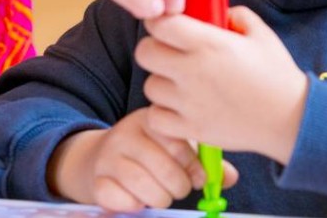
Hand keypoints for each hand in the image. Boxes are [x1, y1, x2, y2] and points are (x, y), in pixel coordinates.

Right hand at [47, 109, 240, 212]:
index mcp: (150, 120)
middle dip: (178, 186)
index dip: (193, 166)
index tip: (199, 178)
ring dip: (159, 198)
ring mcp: (108, 157)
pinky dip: (134, 205)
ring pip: (141, 184)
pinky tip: (139, 201)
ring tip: (162, 196)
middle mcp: (126, 134)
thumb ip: (204, 161)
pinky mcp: (96, 179)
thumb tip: (229, 178)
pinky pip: (119, 199)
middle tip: (180, 189)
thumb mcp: (175, 149)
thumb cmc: (150, 154)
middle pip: (162, 167)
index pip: (177, 143)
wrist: (103, 158)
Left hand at [137, 7, 308, 163]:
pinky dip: (163, 113)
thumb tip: (218, 12)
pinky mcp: (190, 128)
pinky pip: (155, 117)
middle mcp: (192, 71)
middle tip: (170, 54)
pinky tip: (180, 108)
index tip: (168, 26)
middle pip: (144, 52)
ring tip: (182, 85)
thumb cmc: (277, 75)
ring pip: (150, 86)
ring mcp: (189, 102)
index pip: (159, 23)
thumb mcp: (261, 34)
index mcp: (208, 43)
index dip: (159, 22)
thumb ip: (236, 15)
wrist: (291, 120)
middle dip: (154, 49)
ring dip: (162, 83)